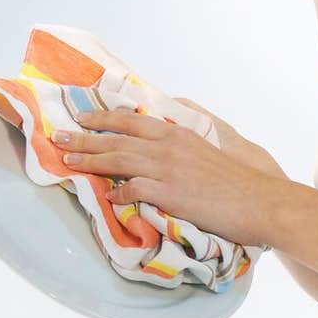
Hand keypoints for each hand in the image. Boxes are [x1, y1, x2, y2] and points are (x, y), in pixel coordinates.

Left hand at [52, 107, 278, 250]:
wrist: (258, 200)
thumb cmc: (234, 180)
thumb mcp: (205, 151)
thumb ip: (180, 145)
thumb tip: (159, 143)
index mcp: (177, 134)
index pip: (131, 120)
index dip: (103, 118)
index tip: (82, 117)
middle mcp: (168, 147)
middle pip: (117, 138)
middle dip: (85, 137)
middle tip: (60, 136)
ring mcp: (167, 169)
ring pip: (118, 159)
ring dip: (90, 160)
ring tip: (69, 162)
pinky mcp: (169, 193)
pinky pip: (134, 190)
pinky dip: (118, 192)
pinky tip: (107, 197)